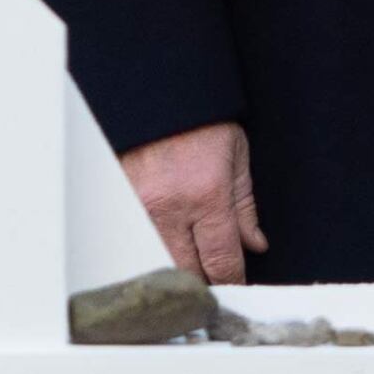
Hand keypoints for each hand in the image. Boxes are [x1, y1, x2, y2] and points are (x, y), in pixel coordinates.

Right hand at [122, 120, 265, 282]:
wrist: (155, 89)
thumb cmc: (200, 120)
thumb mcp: (235, 155)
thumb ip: (244, 206)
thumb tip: (254, 246)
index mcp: (207, 195)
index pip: (222, 261)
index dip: (233, 281)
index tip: (236, 284)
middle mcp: (171, 207)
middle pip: (189, 272)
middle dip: (206, 282)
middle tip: (216, 281)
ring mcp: (140, 207)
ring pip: (161, 263)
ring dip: (178, 270)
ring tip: (192, 267)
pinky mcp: (119, 202)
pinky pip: (138, 242)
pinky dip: (153, 250)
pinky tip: (165, 247)